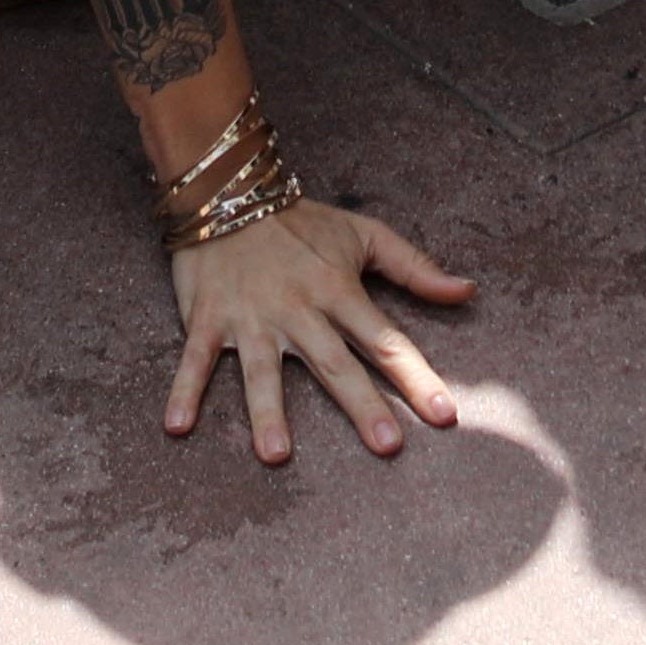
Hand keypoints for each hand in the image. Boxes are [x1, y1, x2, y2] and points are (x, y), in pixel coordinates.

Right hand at [165, 199, 476, 462]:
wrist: (227, 189)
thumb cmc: (301, 221)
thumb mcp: (364, 234)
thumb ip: (415, 268)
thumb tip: (468, 291)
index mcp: (337, 289)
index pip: (385, 339)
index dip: (416, 377)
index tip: (445, 416)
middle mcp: (297, 308)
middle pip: (335, 363)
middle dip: (362, 404)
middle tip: (387, 445)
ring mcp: (250, 315)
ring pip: (261, 370)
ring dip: (268, 410)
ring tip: (277, 456)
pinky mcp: (207, 316)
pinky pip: (195, 358)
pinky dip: (184, 390)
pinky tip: (177, 426)